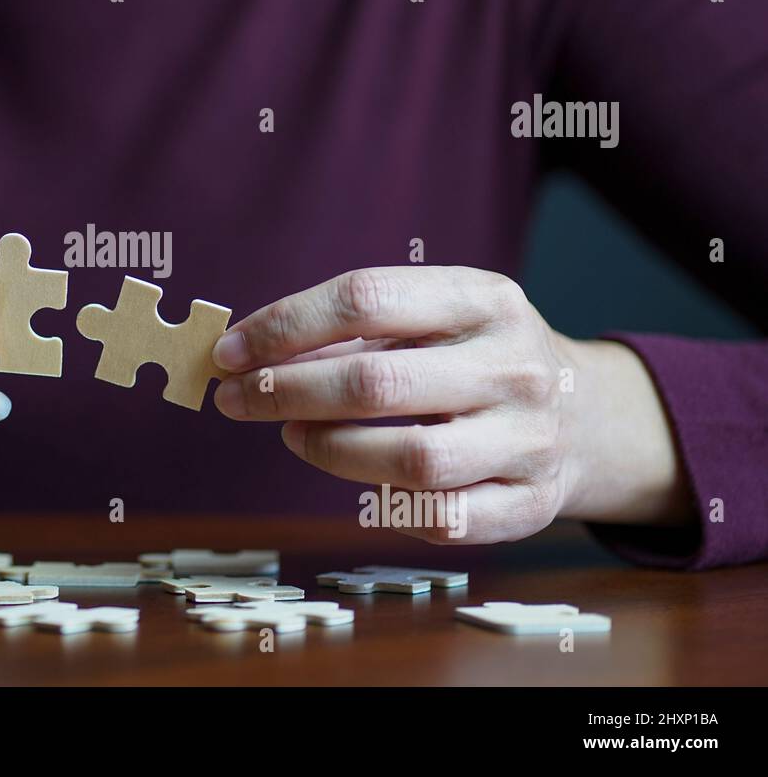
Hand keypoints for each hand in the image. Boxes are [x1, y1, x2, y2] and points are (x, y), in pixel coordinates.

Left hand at [211, 266, 689, 542]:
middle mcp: (515, 366)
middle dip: (285, 391)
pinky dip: (385, 504)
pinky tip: (355, 480)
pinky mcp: (529, 505)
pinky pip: (441, 519)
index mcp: (485, 299)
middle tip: (234, 399)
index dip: (284, 326)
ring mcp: (529, 440)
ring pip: (409, 458)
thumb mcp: (434, 316)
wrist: (587, 416)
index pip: (366, 298)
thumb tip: (247, 352)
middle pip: (377, 381)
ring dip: (327, 449)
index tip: (229, 350)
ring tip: (291, 434)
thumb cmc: (474, 357)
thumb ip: (354, 328)